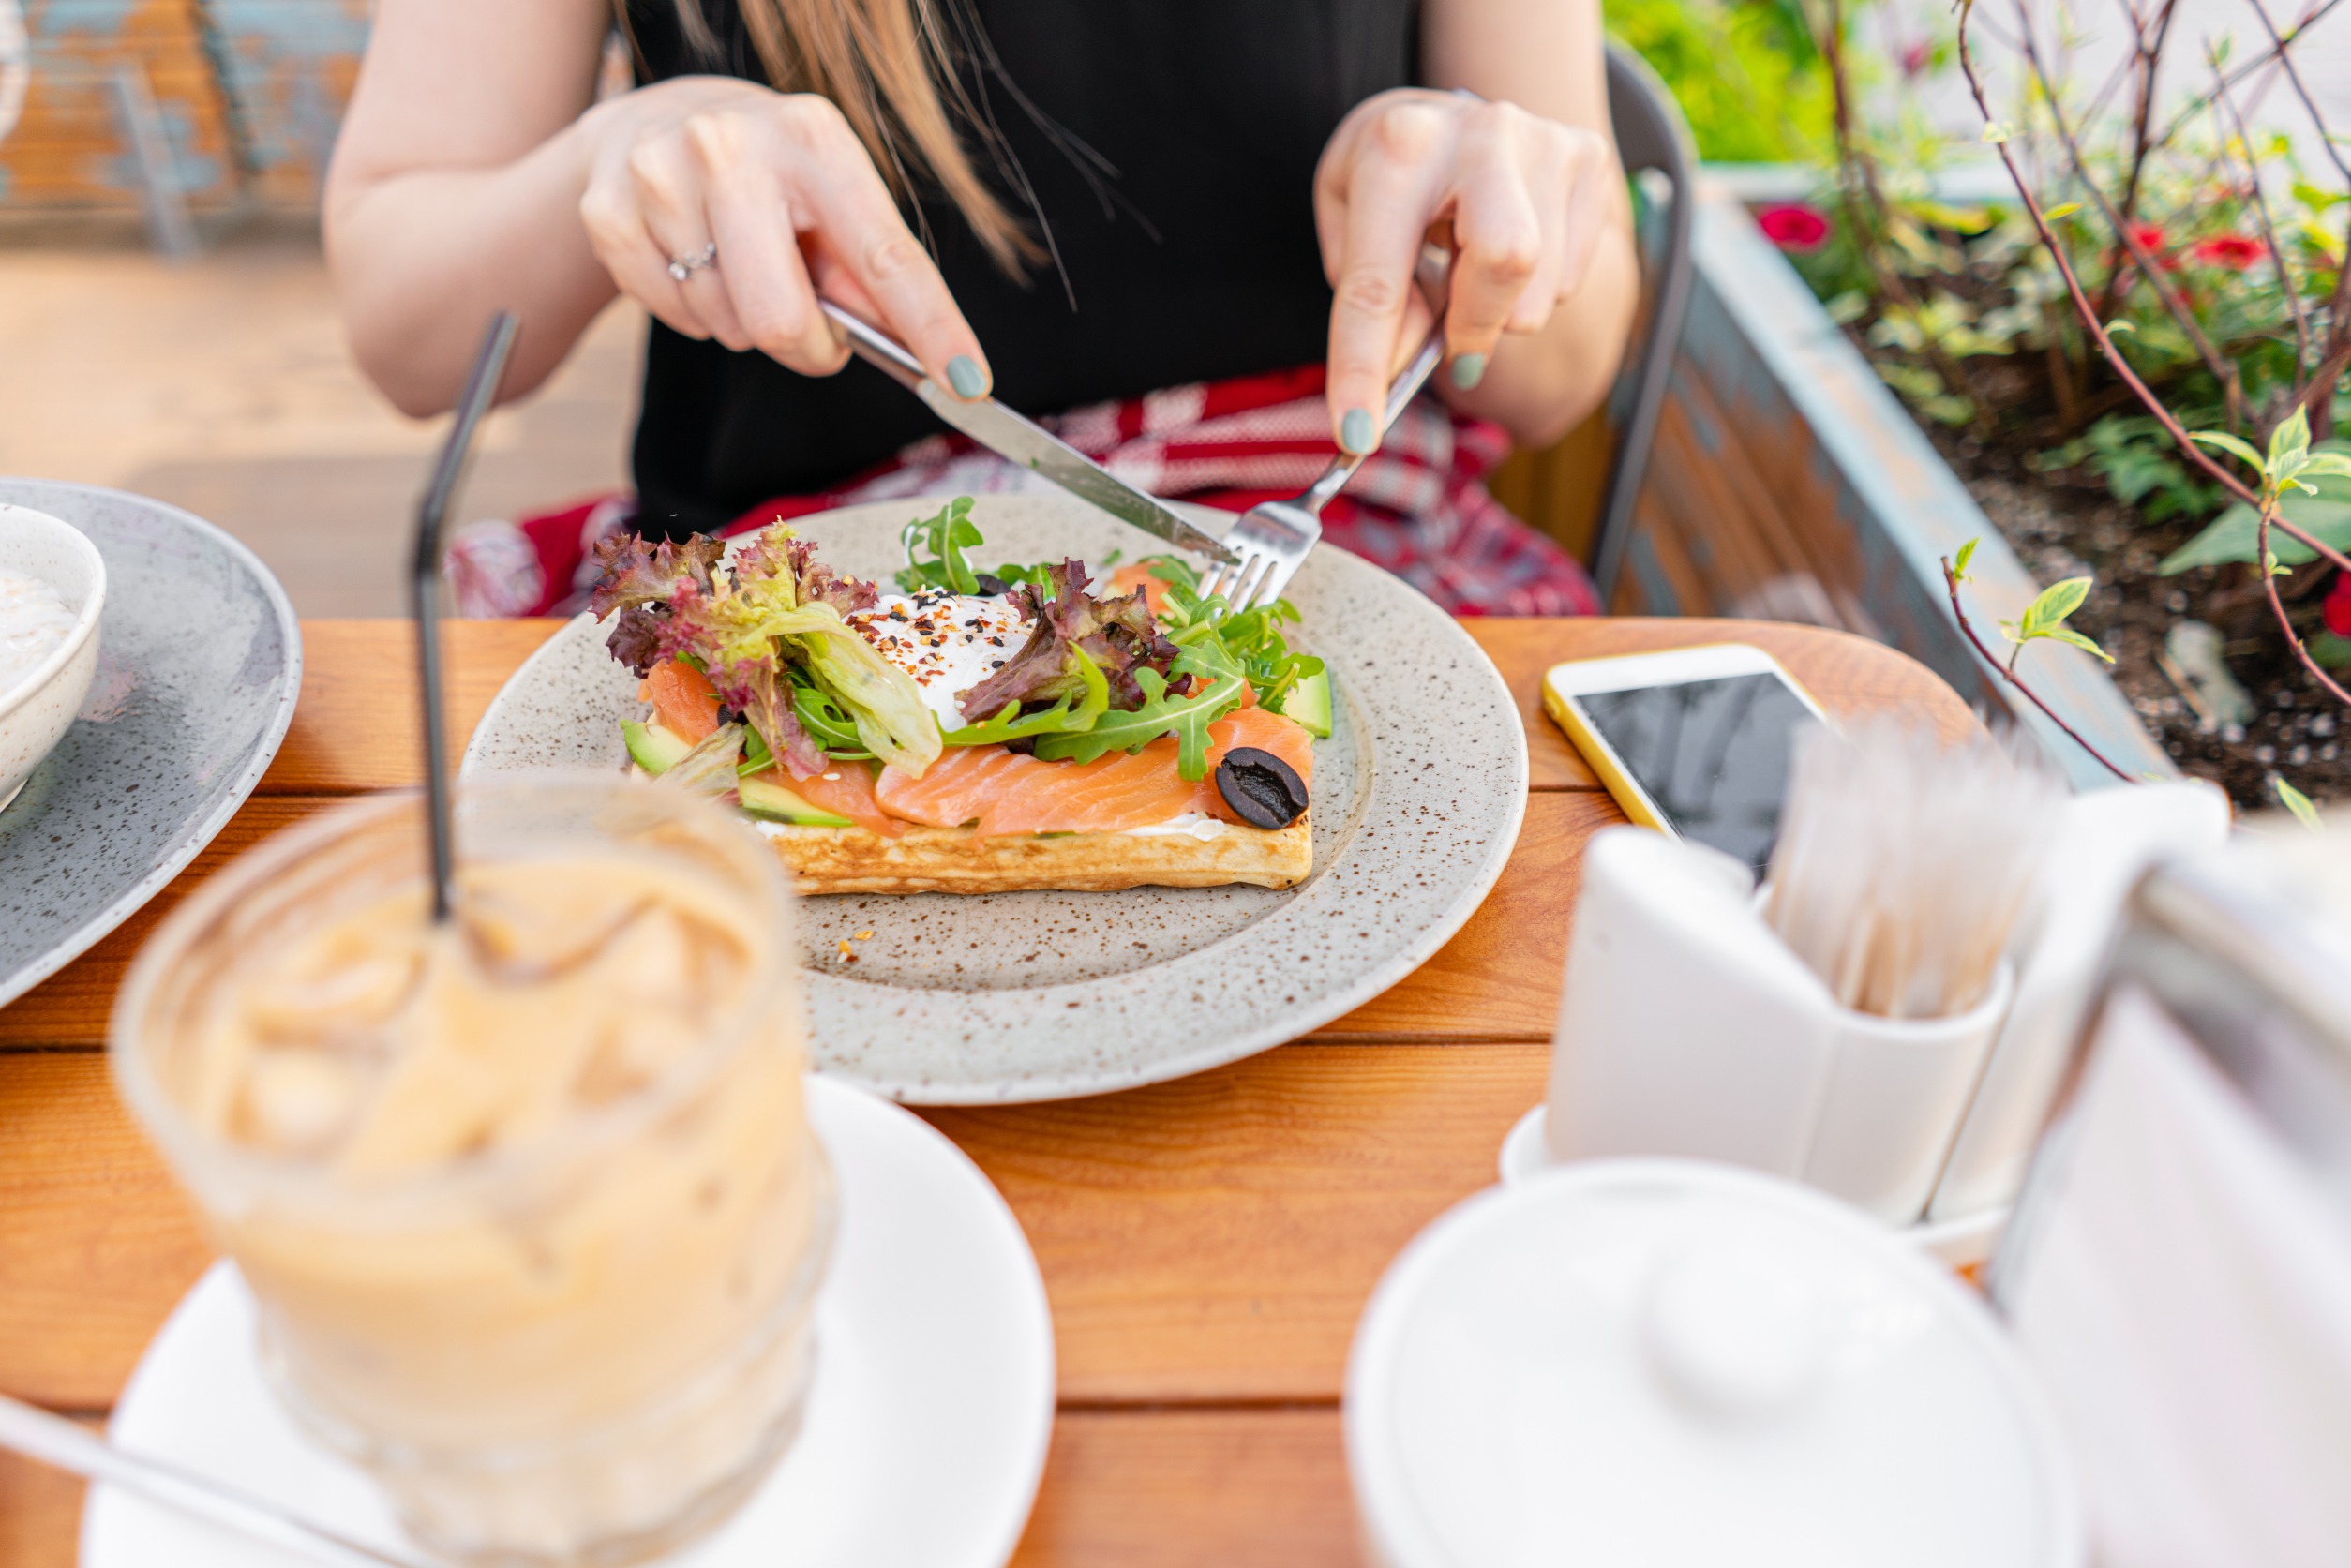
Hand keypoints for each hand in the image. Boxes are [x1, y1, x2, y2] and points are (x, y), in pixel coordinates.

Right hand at [575, 76, 989, 395]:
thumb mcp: (831, 200)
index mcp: (814, 140)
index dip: (932, 328)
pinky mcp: (609, 212)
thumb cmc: (770, 178)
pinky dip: (693, 314)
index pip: (885, 254)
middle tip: (811, 333)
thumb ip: (869, 277)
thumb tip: (920, 356)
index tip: (969, 385)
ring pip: (726, 326)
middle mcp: (733, 147)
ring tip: (739, 265)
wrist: (655, 122)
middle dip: (807, 348)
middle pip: (781, 319)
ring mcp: (662, 176)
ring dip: (744, 323)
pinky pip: (673, 318)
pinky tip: (693, 261)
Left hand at [1314, 89, 1618, 452]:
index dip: (1363, 370)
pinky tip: (1503, 252)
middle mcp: (1482, 133)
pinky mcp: (1589, 160)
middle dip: (1475, 327)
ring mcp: (1547, 142)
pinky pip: (1568, 279)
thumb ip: (1371, 302)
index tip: (1356, 435)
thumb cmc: (1391, 181)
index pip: (1378, 284)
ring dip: (1498, 313)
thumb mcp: (1351, 228)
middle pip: (1507, 262)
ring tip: (1471, 268)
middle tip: (1453, 345)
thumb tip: (1400, 373)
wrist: (1452, 116)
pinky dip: (1531, 291)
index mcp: (1400, 149)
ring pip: (1538, 293)